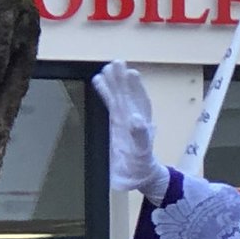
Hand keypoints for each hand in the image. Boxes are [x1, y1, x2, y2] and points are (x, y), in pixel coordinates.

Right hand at [92, 61, 167, 194]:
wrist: (136, 176)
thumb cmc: (140, 167)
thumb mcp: (141, 153)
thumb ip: (140, 136)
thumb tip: (137, 119)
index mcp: (142, 124)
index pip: (138, 102)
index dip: (135, 88)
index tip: (131, 73)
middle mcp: (133, 119)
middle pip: (127, 96)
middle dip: (122, 80)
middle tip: (116, 62)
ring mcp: (123, 120)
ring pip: (118, 97)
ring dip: (113, 82)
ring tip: (107, 66)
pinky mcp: (114, 124)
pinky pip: (109, 105)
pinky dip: (104, 93)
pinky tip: (98, 80)